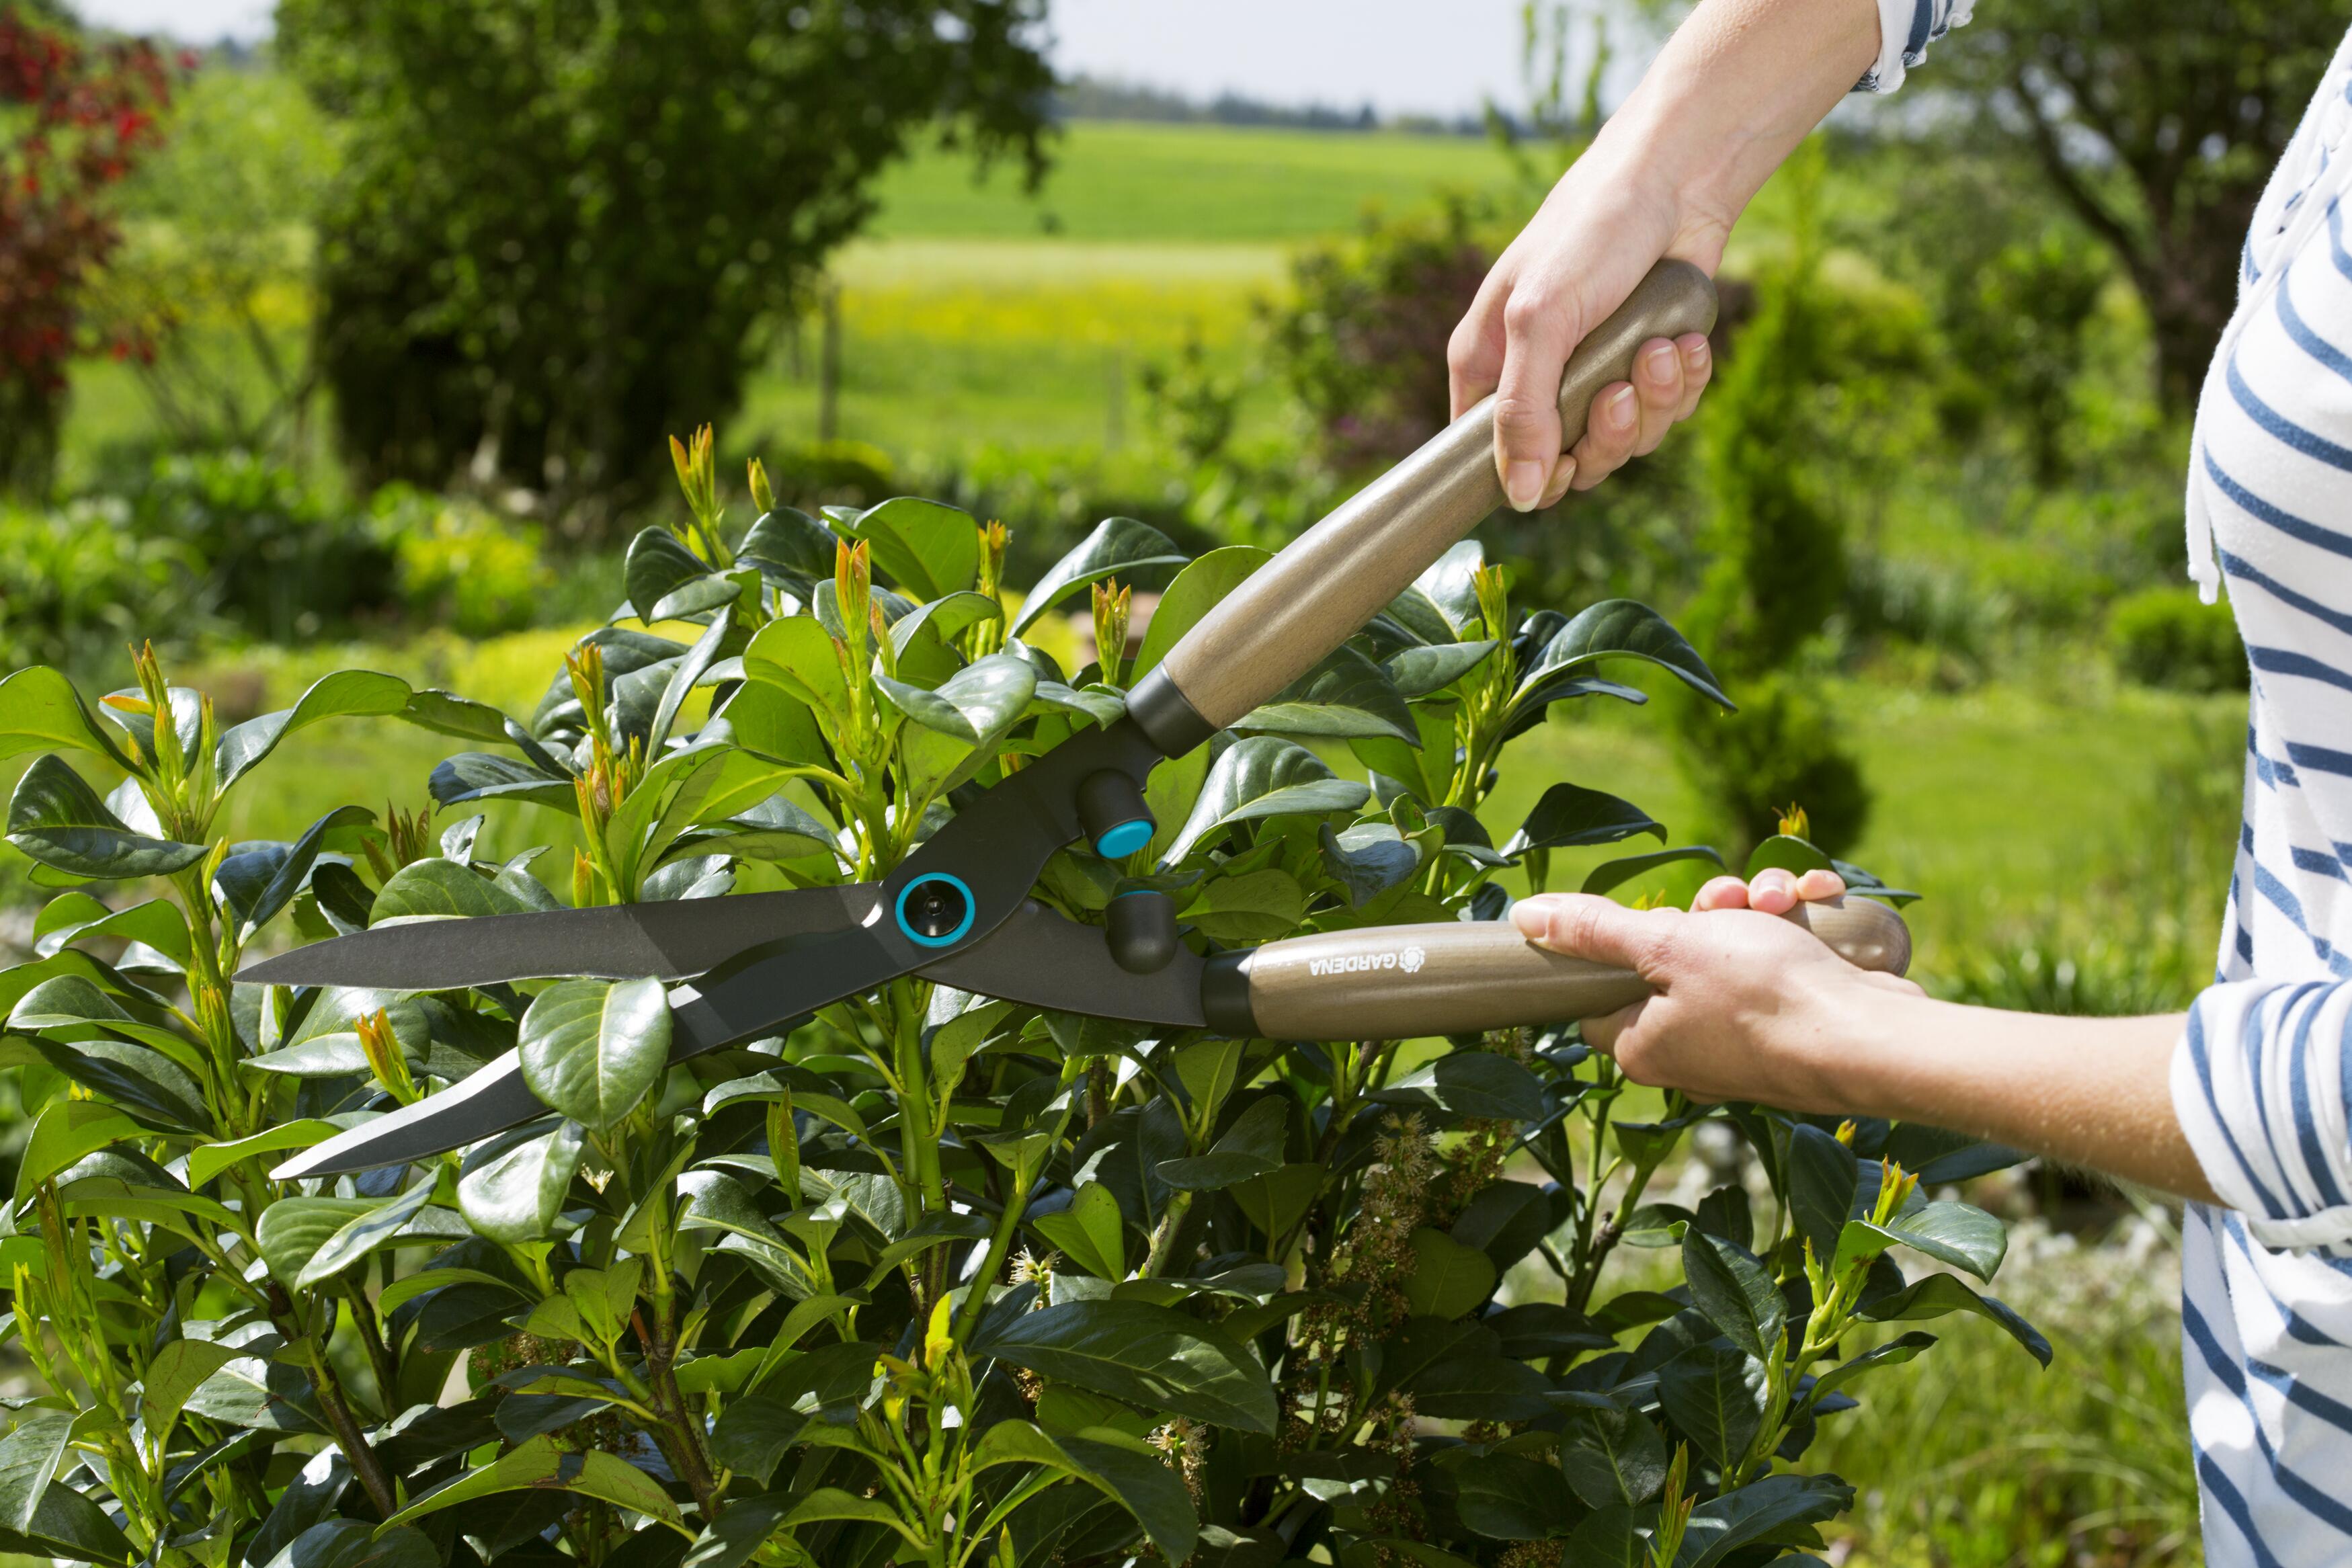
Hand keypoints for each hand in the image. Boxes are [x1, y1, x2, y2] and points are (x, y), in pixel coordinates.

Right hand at [1448, 144, 1724, 512]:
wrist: (1674, 181)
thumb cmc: (1589, 234)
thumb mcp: (1540, 319)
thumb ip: (1523, 410)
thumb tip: (1519, 496)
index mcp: (1488, 369)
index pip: (1492, 460)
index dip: (1533, 474)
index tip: (1567, 457)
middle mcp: (1539, 380)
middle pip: (1569, 463)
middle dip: (1608, 434)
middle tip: (1621, 389)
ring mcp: (1596, 376)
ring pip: (1625, 442)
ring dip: (1653, 402)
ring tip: (1662, 349)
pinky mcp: (1648, 367)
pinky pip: (1667, 412)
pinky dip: (1683, 383)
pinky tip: (1685, 341)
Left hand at [1508, 872, 1922, 1109]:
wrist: (1874, 1040)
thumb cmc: (1764, 997)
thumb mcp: (1666, 946)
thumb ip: (1597, 930)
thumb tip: (1527, 917)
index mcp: (1642, 1046)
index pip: (1598, 996)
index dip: (1618, 947)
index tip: (1651, 918)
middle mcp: (1690, 1054)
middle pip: (1672, 962)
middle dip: (1704, 912)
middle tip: (1730, 899)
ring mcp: (1747, 1042)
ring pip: (1733, 952)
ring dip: (1756, 910)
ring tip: (1783, 900)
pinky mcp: (1797, 1024)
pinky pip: (1782, 964)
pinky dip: (1797, 927)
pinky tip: (1816, 902)